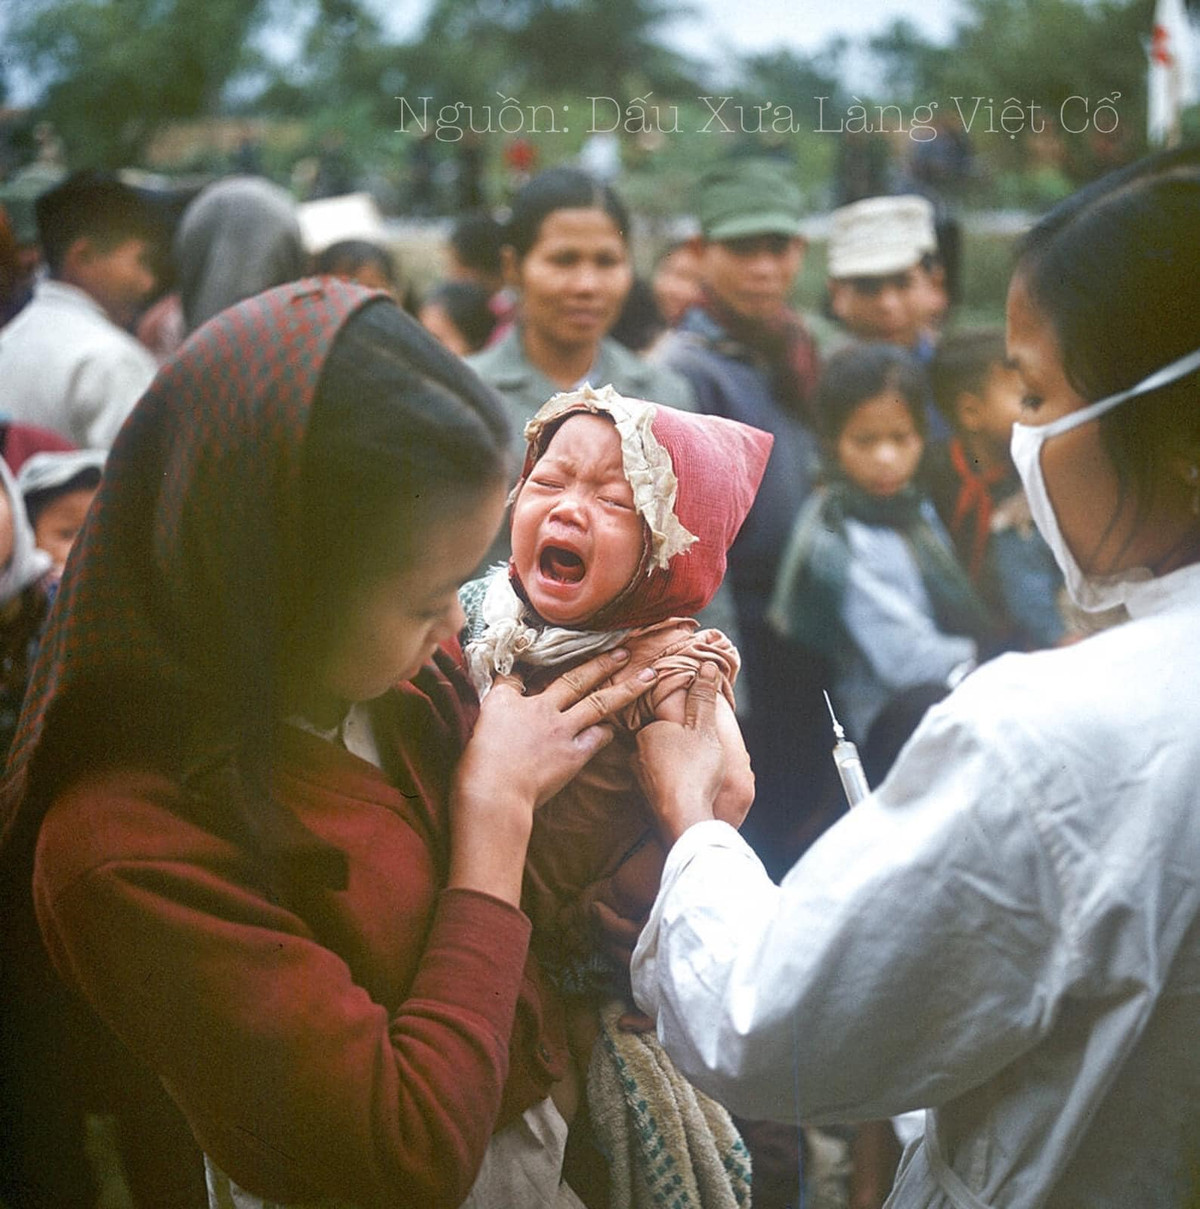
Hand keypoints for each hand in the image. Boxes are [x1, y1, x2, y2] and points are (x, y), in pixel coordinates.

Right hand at [449, 649, 657, 902]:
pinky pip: (598, 738)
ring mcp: (560, 731)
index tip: (534, 664)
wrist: (493, 794)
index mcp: (507, 701)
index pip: (515, 677)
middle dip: (599, 662)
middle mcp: (539, 709)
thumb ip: (491, 710)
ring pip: (599, 702)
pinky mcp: (573, 755)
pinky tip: (617, 726)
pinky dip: (608, 731)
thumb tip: (501, 692)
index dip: (524, 670)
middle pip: (573, 679)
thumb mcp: (473, 730)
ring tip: (648, 676)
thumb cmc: (476, 767)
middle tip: (623, 649)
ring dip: (626, 688)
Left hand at [634, 661, 725, 844]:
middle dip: (675, 750)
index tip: (695, 737)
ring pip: (656, 769)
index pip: (662, 722)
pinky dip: (669, 791)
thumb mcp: (704, 728)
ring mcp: (638, 782)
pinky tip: (684, 795)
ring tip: (692, 777)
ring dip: (671, 772)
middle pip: (658, 746)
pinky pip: (657, 791)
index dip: (681, 728)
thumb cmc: (695, 770)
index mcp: (646, 733)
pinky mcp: (643, 805)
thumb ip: (703, 698)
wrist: (684, 818)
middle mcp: (635, 756)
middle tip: (696, 758)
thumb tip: (706, 666)